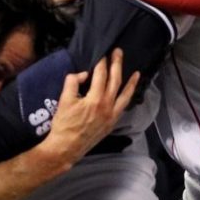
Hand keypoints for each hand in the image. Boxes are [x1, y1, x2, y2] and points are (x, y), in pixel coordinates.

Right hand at [36, 49, 138, 171]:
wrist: (67, 147)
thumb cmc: (63, 124)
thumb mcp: (64, 100)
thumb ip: (73, 83)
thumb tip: (84, 75)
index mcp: (95, 99)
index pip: (101, 75)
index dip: (101, 62)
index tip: (102, 53)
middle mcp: (107, 106)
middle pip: (116, 81)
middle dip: (117, 65)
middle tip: (118, 53)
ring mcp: (112, 116)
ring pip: (125, 96)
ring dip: (131, 83)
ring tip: (136, 73)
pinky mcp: (111, 123)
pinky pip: (123, 107)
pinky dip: (127, 98)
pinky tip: (127, 93)